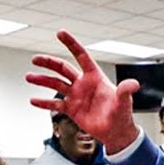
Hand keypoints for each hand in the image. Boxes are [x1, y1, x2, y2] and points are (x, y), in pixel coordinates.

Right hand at [26, 31, 140, 150]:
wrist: (116, 132)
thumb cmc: (122, 114)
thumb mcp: (124, 101)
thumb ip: (126, 91)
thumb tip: (134, 84)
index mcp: (95, 77)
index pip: (81, 56)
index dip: (71, 44)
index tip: (60, 33)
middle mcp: (83, 84)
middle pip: (63, 68)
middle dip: (49, 63)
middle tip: (35, 59)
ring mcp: (76, 96)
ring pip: (55, 84)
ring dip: (42, 80)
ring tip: (28, 77)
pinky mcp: (71, 109)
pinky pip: (55, 104)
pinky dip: (44, 102)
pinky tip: (32, 100)